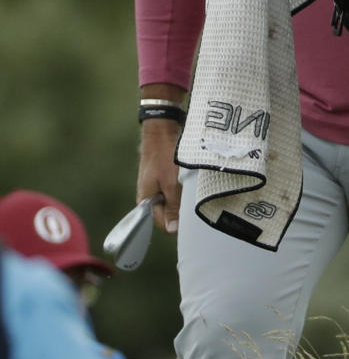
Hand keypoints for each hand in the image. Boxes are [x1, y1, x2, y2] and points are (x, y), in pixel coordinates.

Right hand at [137, 118, 182, 234]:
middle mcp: (149, 195)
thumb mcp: (171, 184)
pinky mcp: (164, 176)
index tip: (190, 217)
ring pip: (174, 199)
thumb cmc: (164, 156)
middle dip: (181, 209)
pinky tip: (190, 179)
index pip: (162, 223)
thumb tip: (172, 230)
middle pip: (169, 212)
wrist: (161, 129)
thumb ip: (172, 207)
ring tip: (190, 186)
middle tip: (192, 200)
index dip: (176, 223)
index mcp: (146, 201)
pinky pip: (175, 188)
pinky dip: (183, 186)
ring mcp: (156, 185)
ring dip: (184, 196)